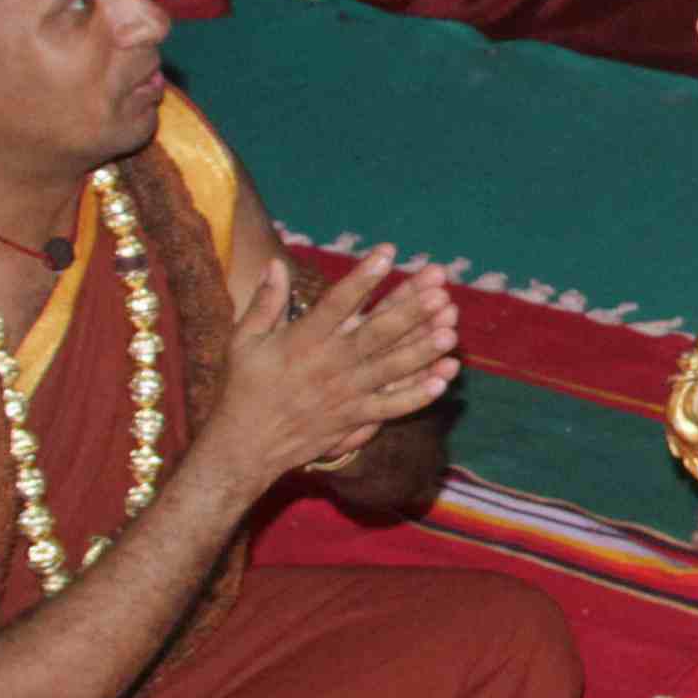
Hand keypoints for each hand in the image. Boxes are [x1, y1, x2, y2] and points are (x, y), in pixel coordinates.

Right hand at [200, 250, 458, 486]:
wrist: (245, 445)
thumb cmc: (245, 386)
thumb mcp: (246, 340)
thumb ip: (265, 301)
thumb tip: (277, 262)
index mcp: (303, 340)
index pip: (338, 302)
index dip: (364, 277)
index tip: (388, 252)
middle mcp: (328, 365)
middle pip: (375, 334)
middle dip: (409, 311)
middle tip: (438, 289)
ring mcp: (344, 394)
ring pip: (389, 369)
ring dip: (422, 351)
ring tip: (451, 331)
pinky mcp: (353, 419)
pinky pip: (389, 408)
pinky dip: (416, 397)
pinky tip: (442, 381)